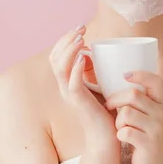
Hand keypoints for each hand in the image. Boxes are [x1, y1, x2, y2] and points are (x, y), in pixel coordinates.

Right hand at [49, 25, 118, 148]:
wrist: (108, 136)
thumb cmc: (106, 110)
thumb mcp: (98, 85)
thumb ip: (94, 70)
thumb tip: (93, 52)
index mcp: (67, 82)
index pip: (58, 56)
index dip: (65, 39)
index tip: (80, 28)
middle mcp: (64, 87)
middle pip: (55, 58)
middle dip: (66, 39)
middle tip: (81, 28)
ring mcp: (70, 95)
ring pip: (60, 68)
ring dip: (69, 50)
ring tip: (81, 38)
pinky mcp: (79, 103)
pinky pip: (72, 83)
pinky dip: (76, 68)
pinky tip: (83, 57)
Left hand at [104, 71, 162, 163]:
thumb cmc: (141, 133)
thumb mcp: (143, 113)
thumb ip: (135, 98)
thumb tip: (110, 77)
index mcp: (159, 102)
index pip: (155, 80)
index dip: (140, 74)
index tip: (124, 75)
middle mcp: (160, 112)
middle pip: (133, 95)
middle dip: (115, 100)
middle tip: (108, 106)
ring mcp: (156, 128)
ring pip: (126, 113)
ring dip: (117, 121)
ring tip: (120, 127)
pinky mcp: (148, 143)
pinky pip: (125, 132)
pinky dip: (119, 135)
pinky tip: (123, 138)